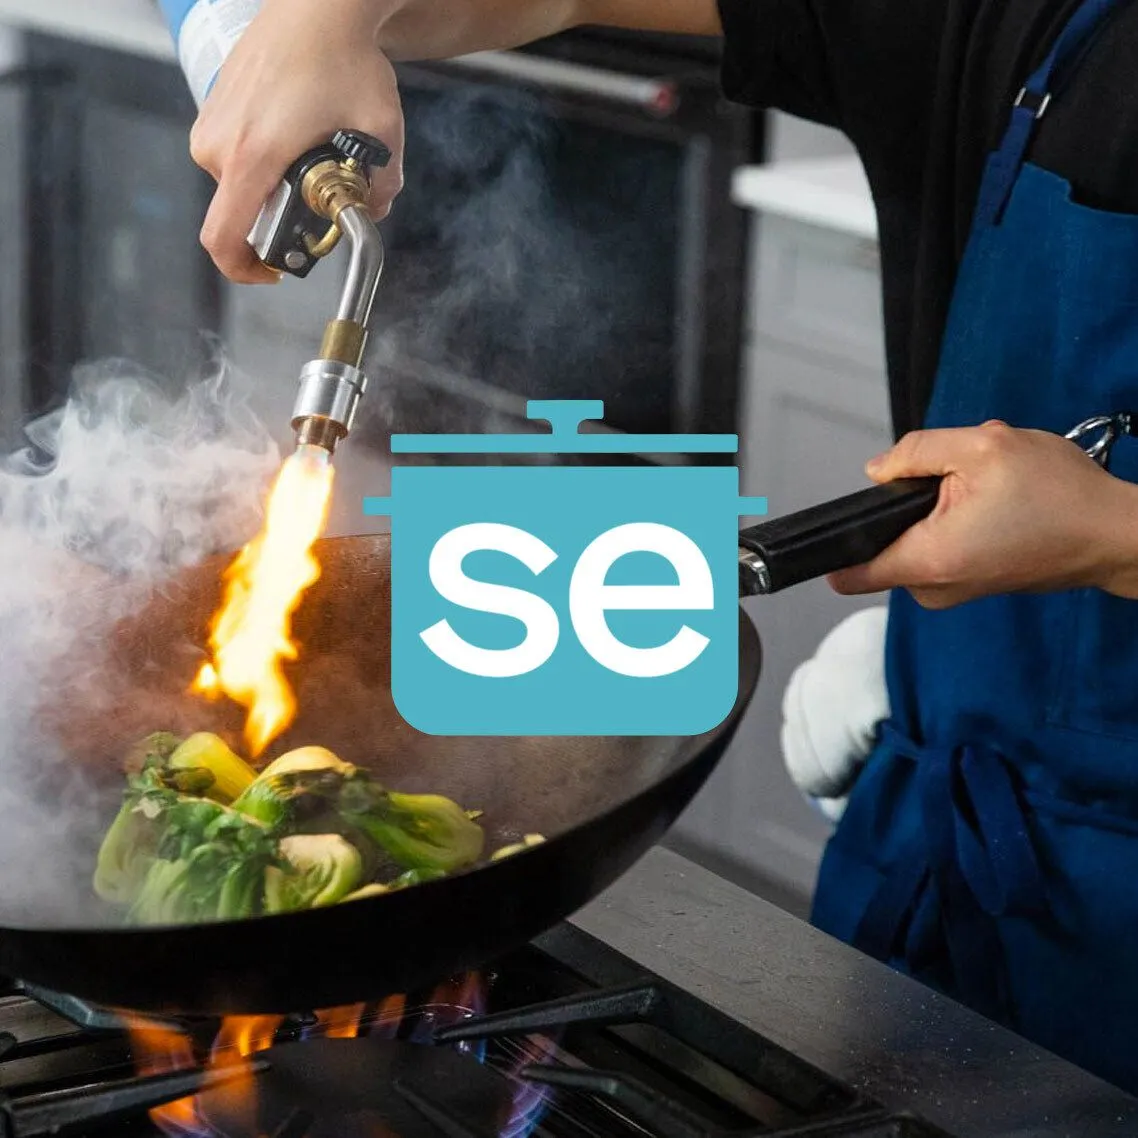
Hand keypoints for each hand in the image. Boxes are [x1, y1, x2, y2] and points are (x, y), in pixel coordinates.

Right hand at [188, 0, 404, 283]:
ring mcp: (211, 124)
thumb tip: (373, 212)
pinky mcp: (214, 110)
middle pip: (244, 213)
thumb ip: (382, 187)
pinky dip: (269, 160)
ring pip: (243, 184)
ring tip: (317, 153)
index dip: (245, 269)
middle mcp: (218, 144)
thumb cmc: (343, 58)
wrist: (317, 5)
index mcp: (252, 157)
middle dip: (284, 217)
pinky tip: (300, 134)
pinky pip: (238, 156)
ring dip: (280, 185)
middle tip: (324, 194)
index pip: (223, 239)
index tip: (274, 272)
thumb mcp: (381, 134)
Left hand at [827, 420, 1137, 607]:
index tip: (832, 525)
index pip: (849, 571)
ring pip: (913, 539)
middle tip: (957, 483)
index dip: (833, 545)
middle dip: (908, 504)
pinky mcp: (969, 583)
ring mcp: (951, 590)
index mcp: (926, 560)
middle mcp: (933, 587)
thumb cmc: (1061, 496)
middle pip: (882, 541)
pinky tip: (995, 505)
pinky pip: (939, 546)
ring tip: (985, 493)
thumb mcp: (982, 447)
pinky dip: (956, 520)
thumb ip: (915, 452)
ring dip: (937, 508)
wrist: (1114, 534)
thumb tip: (876, 470)